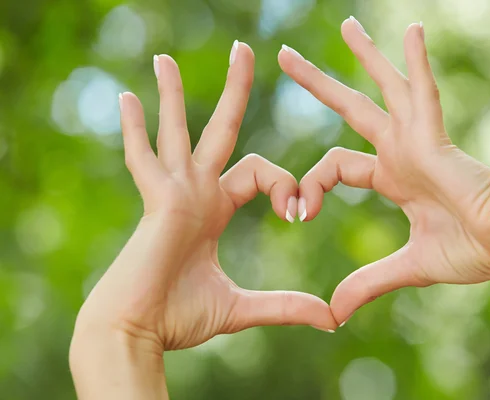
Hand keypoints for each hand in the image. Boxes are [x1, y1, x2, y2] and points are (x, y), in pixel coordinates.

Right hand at [74, 44, 336, 353]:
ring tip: (165, 58)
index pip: (261, 172)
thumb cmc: (179, 318)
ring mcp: (172, 192)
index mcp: (214, 209)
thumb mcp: (243, 306)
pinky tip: (127, 97)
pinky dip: (133, 129)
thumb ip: (286, 305)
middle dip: (235, 90)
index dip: (286, 184)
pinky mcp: (157, 201)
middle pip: (220, 129)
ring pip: (176, 131)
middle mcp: (194, 192)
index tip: (297, 213)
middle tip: (244, 49)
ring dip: (173, 94)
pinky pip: (142, 157)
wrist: (139, 332)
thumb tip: (332, 320)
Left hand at [278, 19, 489, 323]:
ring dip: (365, 55)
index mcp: (391, 177)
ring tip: (345, 25)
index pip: (334, 166)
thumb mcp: (406, 268)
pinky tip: (411, 29)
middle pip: (349, 108)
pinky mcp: (436, 137)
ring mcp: (418, 139)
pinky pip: (425, 91)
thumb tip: (333, 313)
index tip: (297, 215)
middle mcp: (400, 150)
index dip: (310, 185)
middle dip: (318, 83)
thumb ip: (367, 282)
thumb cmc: (471, 252)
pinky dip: (417, 61)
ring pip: (383, 87)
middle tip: (286, 57)